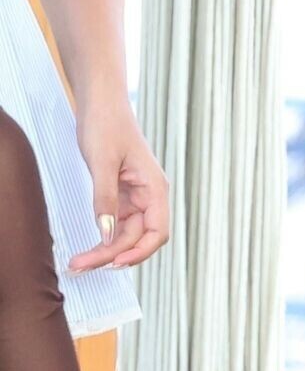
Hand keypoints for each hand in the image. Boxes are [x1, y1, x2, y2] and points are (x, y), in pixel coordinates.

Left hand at [68, 107, 169, 272]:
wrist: (101, 104)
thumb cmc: (107, 125)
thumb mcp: (103, 163)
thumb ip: (106, 200)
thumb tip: (107, 235)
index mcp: (154, 187)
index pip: (157, 231)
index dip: (140, 252)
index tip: (114, 263)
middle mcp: (148, 195)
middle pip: (137, 238)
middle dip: (112, 255)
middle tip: (82, 265)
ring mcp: (135, 196)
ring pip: (125, 234)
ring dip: (105, 250)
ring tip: (80, 261)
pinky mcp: (121, 195)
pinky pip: (116, 224)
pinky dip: (102, 237)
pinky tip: (88, 246)